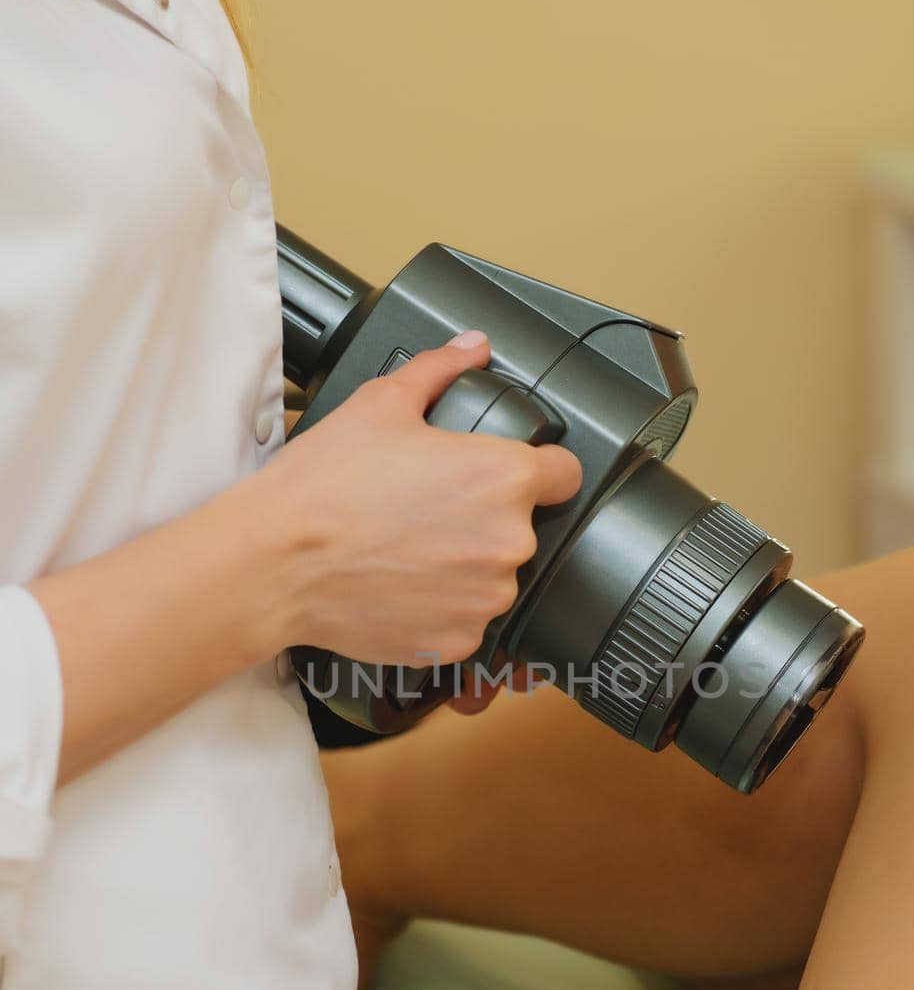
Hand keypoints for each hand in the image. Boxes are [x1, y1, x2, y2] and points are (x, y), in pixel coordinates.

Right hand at [262, 333, 581, 665]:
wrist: (273, 563)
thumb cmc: (323, 487)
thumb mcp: (380, 405)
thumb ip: (438, 371)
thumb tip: (471, 348)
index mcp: (502, 478)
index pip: (565, 474)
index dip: (540, 469)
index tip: (515, 474)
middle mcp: (508, 543)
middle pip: (521, 527)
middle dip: (484, 518)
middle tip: (427, 509)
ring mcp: (485, 598)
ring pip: (493, 577)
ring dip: (464, 566)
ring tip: (407, 549)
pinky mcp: (457, 640)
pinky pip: (465, 619)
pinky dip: (440, 607)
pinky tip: (399, 585)